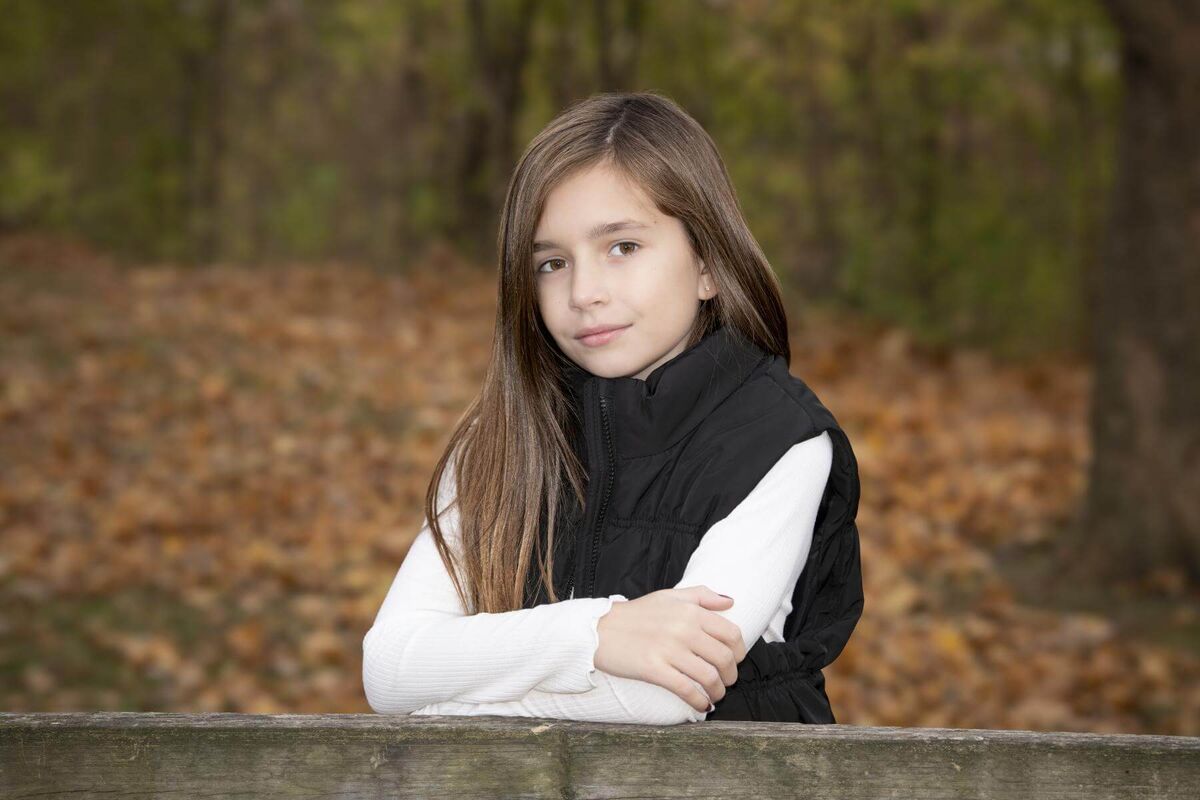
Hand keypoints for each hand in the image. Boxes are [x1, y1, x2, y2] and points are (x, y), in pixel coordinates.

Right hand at [594, 585, 746, 712]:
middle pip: (724, 658)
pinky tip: (701, 705)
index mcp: (691, 611)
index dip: (739, 652)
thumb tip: (730, 602)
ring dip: (717, 692)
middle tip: (726, 681)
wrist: (599, 629)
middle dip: (730, 675)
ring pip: (709, 677)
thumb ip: (701, 595)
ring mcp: (670, 650)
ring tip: (714, 695)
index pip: (731, 634)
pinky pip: (687, 690)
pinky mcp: (655, 670)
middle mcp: (684, 629)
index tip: (735, 660)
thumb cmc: (636, 614)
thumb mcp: (669, 596)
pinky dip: (699, 702)